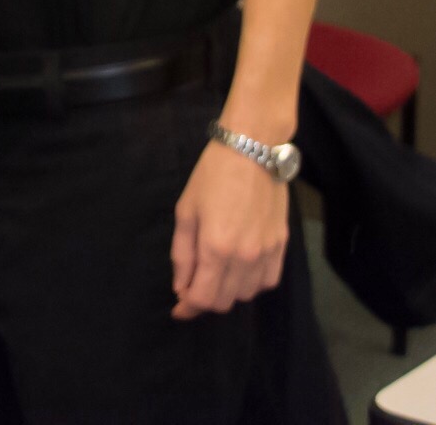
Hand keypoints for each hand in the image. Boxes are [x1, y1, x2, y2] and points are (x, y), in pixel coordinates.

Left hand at [169, 140, 288, 319]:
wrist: (253, 152)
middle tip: (192, 286)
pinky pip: (268, 282)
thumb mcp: (186, 211)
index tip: (178, 309)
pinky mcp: (282, 248)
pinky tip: (239, 271)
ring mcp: (266, 254)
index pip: (202, 297)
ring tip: (214, 274)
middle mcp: (244, 258)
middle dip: (205, 300)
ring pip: (246, 294)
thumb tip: (181, 287)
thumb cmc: (212, 176)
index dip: (187, 308)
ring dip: (227, 292)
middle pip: (224, 301)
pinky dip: (251, 284)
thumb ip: (182, 254)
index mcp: (215, 248)